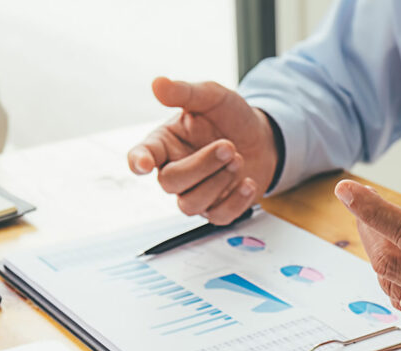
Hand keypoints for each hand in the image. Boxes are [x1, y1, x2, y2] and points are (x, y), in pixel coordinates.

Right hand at [127, 77, 278, 224]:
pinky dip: (235, 202)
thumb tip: (157, 83)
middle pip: (171, 183)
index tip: (143, 164)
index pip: (141, 156)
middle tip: (228, 146)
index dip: (138, 161)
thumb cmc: (230, 117)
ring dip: (218, 183)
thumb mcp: (211, 97)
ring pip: (190, 205)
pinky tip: (247, 182)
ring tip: (238, 159)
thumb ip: (184, 92)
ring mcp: (194, 192)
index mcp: (164, 143)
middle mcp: (174, 170)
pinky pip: (217, 218)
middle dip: (202, 166)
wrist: (262, 137)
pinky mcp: (216, 208)